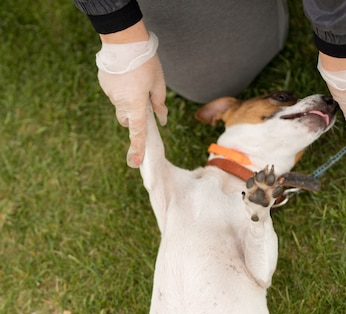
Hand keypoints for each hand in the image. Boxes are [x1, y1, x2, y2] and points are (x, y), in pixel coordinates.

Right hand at [96, 32, 167, 166]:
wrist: (124, 39)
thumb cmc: (146, 62)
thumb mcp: (159, 83)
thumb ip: (160, 104)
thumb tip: (162, 120)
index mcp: (136, 106)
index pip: (137, 132)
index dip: (138, 148)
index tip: (135, 163)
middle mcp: (121, 103)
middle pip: (127, 120)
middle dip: (134, 117)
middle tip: (143, 101)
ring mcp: (110, 94)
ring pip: (120, 105)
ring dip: (128, 100)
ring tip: (135, 80)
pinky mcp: (104, 84)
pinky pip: (114, 92)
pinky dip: (121, 88)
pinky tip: (126, 73)